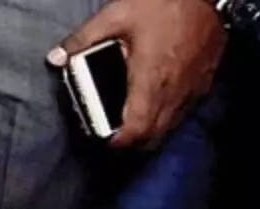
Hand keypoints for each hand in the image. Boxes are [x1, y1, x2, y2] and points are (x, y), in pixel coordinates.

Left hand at [47, 0, 225, 147]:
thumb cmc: (163, 3)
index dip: (119, 142)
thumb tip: (55, 58)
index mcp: (150, 80)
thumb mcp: (115, 16)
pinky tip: (152, 102)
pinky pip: (184, 111)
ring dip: (150, 131)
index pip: (137, 129)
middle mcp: (174, 91)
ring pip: (170, 127)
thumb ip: (82, 40)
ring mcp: (193, 89)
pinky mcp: (204, 82)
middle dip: (132, 143)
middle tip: (113, 135)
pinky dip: (166, 117)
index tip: (105, 140)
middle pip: (153, 137)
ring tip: (130, 122)